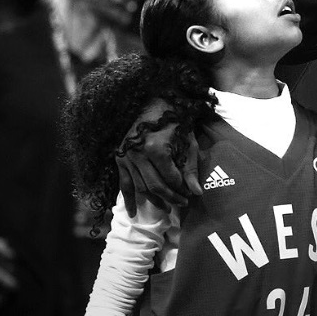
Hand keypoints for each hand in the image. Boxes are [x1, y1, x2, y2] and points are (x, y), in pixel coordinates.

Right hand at [115, 99, 201, 216]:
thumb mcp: (187, 142)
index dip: (181, 189)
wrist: (153, 103)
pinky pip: (123, 183)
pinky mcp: (120, 158)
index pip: (170, 178)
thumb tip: (196, 192)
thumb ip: (191, 168)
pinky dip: (129, 199)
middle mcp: (137, 154)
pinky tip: (133, 213)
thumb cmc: (175, 121)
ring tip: (166, 209)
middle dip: (170, 197)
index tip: (190, 194)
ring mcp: (126, 157)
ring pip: (140, 187)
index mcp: (156, 149)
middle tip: (182, 204)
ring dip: (153, 201)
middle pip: (154, 186)